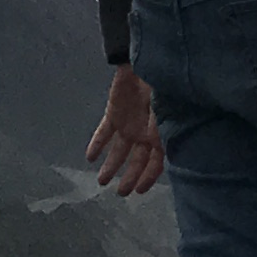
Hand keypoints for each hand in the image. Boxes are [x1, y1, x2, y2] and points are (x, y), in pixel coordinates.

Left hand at [88, 65, 167, 196]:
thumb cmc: (161, 87)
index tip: (141, 191)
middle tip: (121, 193)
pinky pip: (103, 133)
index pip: (156, 162)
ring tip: (102, 181)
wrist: (144, 63)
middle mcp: (144, 134)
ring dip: (111, 166)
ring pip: (119, 151)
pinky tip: (90, 157)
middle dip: (129, 178)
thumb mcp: (166, 112)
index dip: (149, 177)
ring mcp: (128, 125)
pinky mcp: (114, 115)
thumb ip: (162, 132)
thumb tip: (163, 153)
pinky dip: (96, 145)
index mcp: (160, 134)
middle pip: (136, 161)